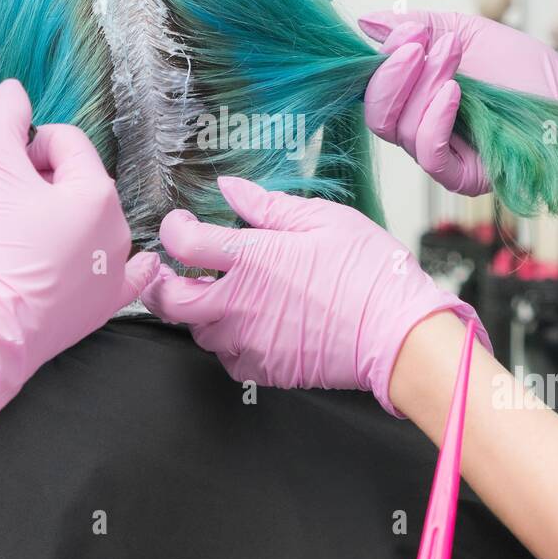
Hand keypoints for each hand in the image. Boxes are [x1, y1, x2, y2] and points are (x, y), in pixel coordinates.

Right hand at [0, 80, 156, 437]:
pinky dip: (113, 263)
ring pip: (90, 223)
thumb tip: (13, 90)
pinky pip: (122, 273)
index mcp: (97, 192)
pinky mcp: (105, 305)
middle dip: (43, 183)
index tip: (3, 168)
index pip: (66, 141)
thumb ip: (4, 126)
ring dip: (63, 220)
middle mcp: (118, 228)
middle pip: (78, 181)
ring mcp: (116, 270)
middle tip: (6, 205)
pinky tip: (111, 263)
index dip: (29, 146)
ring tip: (25, 239)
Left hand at [138, 175, 485, 414]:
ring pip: (196, 331)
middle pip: (168, 299)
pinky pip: (227, 358)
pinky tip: (248, 326)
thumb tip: (229, 189)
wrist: (397, 334)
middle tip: (169, 271)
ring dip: (199, 312)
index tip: (180, 225)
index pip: (182, 243)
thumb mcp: (324, 220)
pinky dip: (228, 342)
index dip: (172, 230)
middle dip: (160, 283)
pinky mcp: (263, 369)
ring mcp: (248, 340)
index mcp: (252, 258)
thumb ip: (268, 205)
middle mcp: (239, 302)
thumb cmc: (369, 273)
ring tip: (220, 296)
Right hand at [360, 9, 557, 204]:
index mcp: (416, 95)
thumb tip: (368, 23)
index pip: (374, 86)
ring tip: (452, 58)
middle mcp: (419, 127)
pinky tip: (453, 93)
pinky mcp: (460, 176)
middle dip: (392, 74)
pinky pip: (428, 155)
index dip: (379, 61)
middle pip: (376, 112)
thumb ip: (419, 26)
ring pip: (399, 130)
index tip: (404, 32)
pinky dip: (433, 119)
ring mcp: (438, 154)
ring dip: (421, 86)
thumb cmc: (528, 71)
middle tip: (417, 45)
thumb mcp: (468, 33)